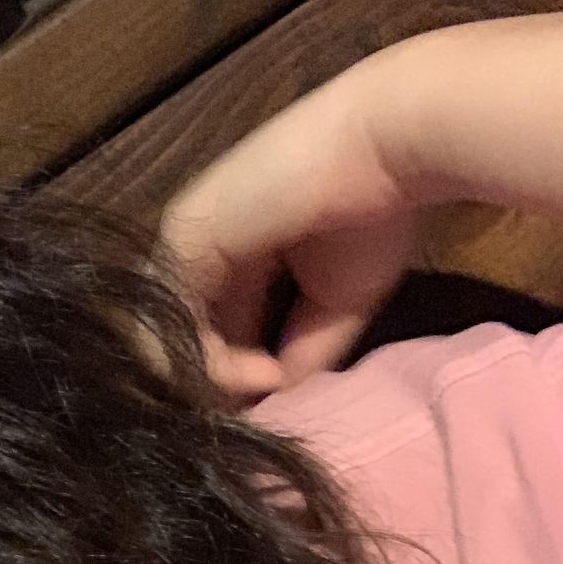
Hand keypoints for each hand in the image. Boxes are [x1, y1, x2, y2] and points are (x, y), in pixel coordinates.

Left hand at [157, 65, 420, 401]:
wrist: (394, 147)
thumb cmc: (377, 213)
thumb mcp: (333, 306)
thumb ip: (297, 356)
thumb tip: (274, 399)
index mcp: (228, 258)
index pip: (205, 336)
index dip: (232, 382)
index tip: (275, 405)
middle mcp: (195, 249)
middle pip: (180, 341)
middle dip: (215, 391)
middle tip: (260, 417)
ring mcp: (182, 241)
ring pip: (168, 341)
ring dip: (215, 385)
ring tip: (270, 392)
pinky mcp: (184, 238)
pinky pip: (174, 325)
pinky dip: (211, 366)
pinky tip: (262, 373)